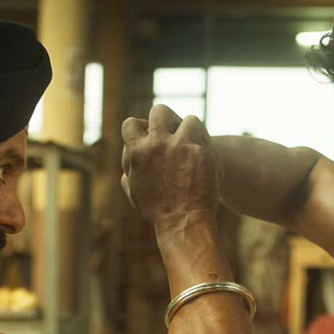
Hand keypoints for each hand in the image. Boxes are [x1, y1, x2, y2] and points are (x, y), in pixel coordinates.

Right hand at [121, 105, 221, 228]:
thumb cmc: (158, 211)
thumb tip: (126, 168)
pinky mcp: (200, 150)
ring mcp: (180, 145)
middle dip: (166, 118)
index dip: (140, 126)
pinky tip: (207, 154)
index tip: (148, 134)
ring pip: (189, 119)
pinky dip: (206, 143)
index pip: (131, 124)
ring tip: (194, 143)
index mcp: (136, 152)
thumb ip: (130, 175)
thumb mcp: (136, 193)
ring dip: (192, 130)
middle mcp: (157, 143)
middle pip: (160, 111)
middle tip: (173, 131)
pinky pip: (205, 137)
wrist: (183, 222)